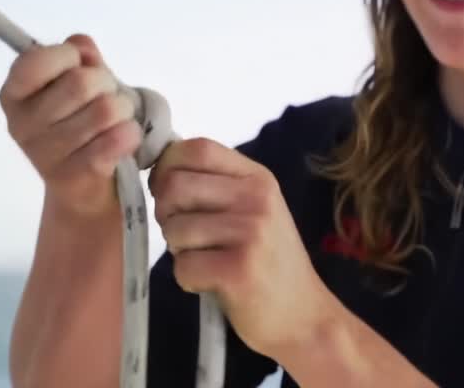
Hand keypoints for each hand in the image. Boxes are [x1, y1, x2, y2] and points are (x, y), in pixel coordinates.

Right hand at [0, 34, 142, 218]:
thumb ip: (80, 57)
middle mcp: (21, 124)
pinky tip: (124, 138)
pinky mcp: (72, 177)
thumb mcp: (78, 83)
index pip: (34, 61)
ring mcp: (44, 154)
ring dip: (123, 110)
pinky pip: (116, 139)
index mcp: (14, 95)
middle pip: (81, 82)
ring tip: (116, 120)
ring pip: (105, 110)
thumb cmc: (81, 124)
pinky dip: (130, 133)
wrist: (84, 191)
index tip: (77, 67)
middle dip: (106, 84)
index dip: (67, 57)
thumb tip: (81, 46)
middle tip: (106, 97)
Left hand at [150, 138, 336, 359]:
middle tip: (185, 234)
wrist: (304, 316)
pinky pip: (183, 266)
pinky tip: (211, 282)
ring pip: (175, 228)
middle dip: (166, 213)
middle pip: (175, 185)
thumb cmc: (269, 262)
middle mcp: (256, 198)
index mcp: (257, 178)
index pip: (197, 147)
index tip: (166, 190)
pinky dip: (187, 279)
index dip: (167, 166)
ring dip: (178, 250)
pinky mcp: (239, 271)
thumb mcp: (254, 210)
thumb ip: (217, 185)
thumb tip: (159, 169)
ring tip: (206, 260)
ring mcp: (251, 233)